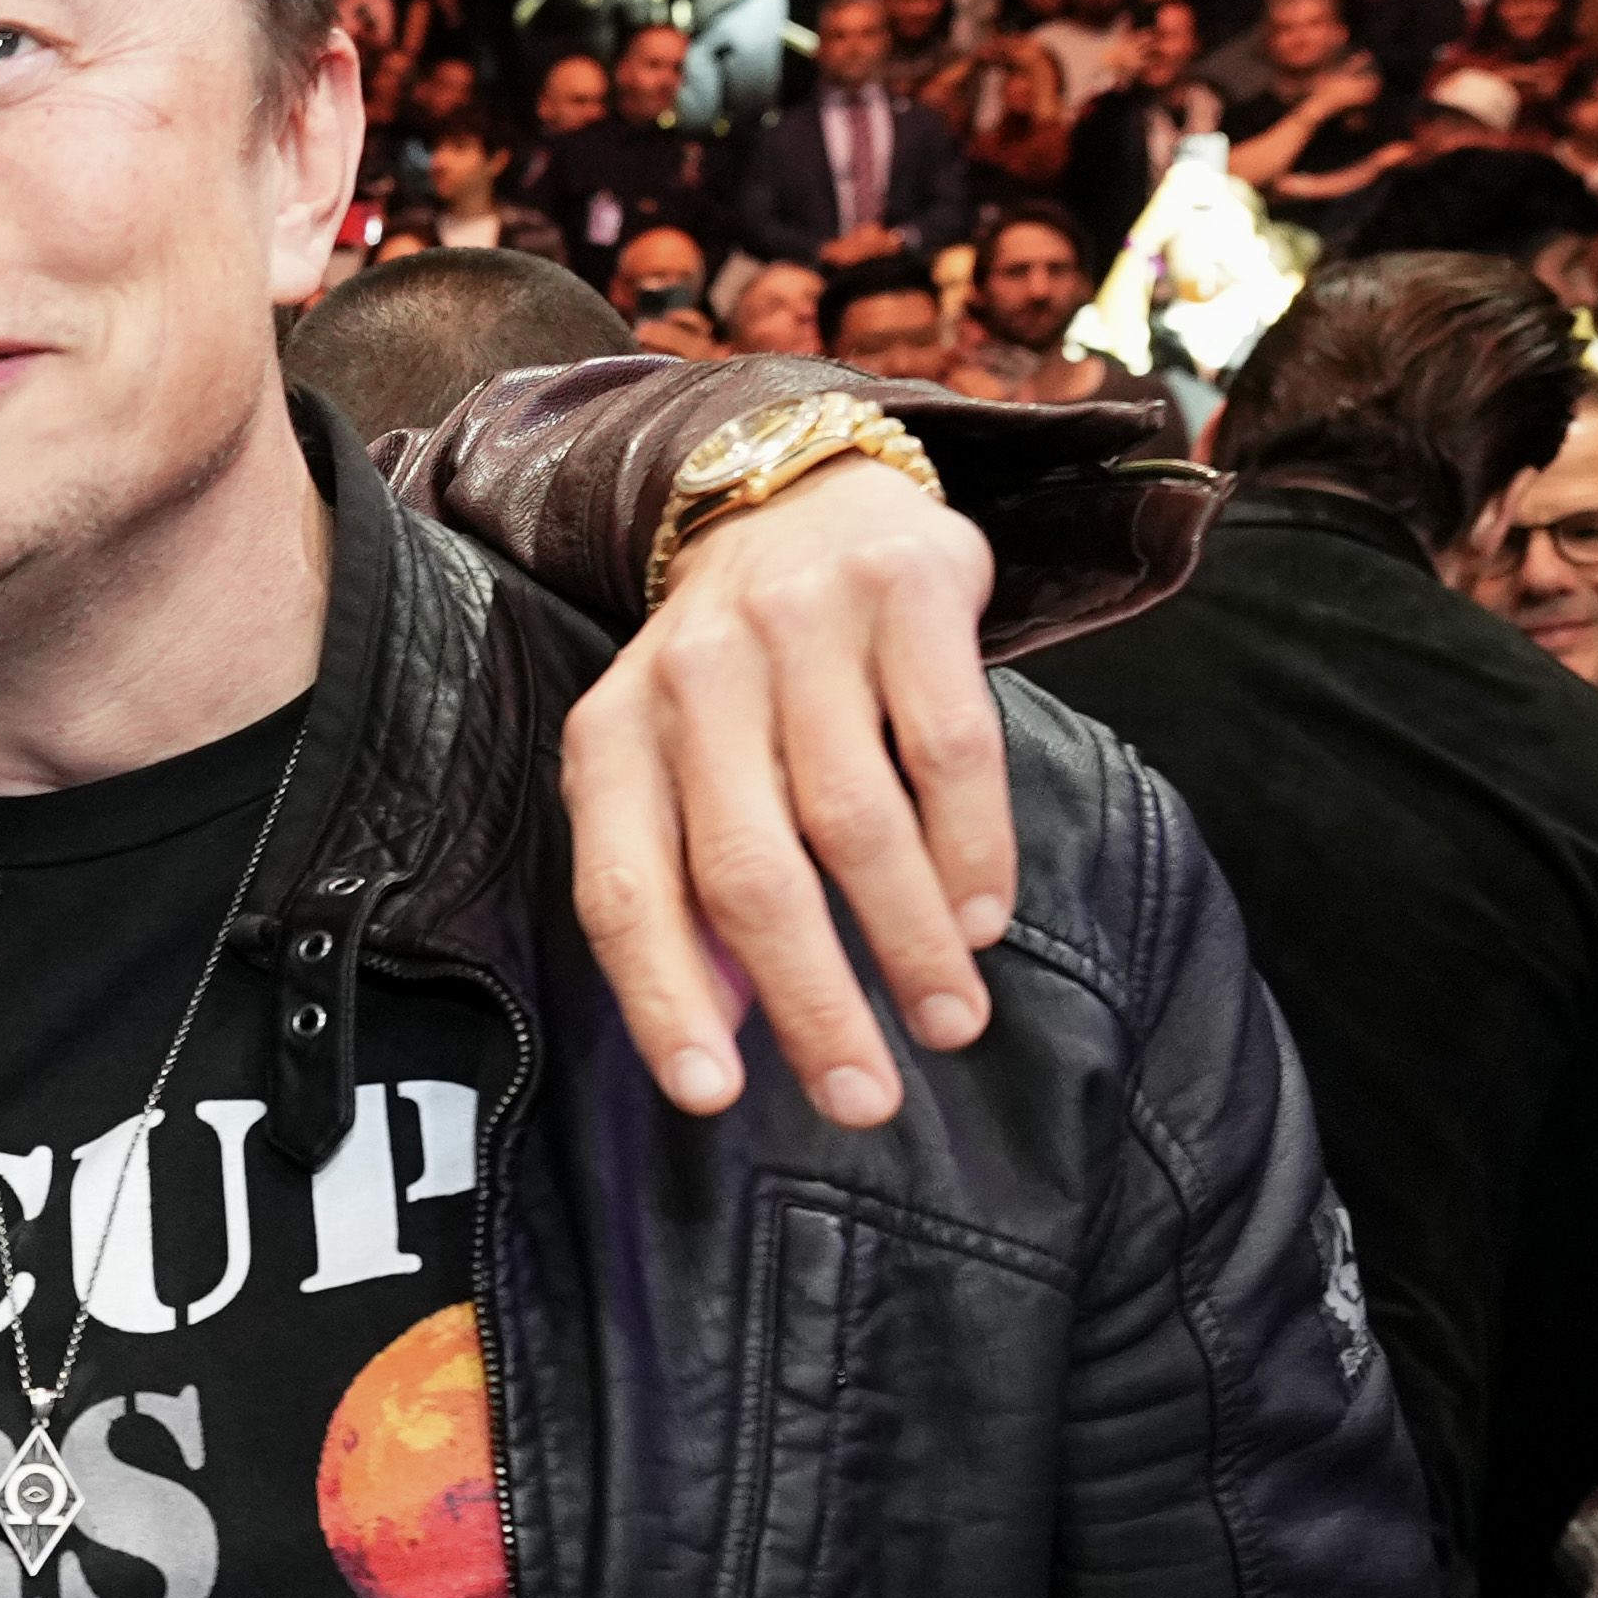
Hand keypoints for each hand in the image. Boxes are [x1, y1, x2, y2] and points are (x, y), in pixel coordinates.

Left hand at [556, 450, 1013, 1126]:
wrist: (801, 496)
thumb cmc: (737, 681)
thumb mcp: (670, 766)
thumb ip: (678, 884)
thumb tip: (718, 1032)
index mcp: (612, 735)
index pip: (622, 889)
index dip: (663, 999)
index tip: (714, 1098)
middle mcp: (694, 677)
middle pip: (748, 872)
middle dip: (813, 1002)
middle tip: (867, 1101)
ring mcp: (799, 626)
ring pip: (856, 821)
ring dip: (910, 941)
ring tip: (951, 1021)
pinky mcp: (906, 589)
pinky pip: (949, 746)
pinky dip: (971, 847)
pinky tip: (984, 918)